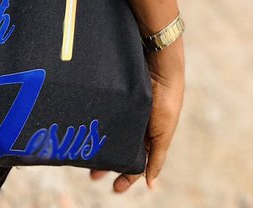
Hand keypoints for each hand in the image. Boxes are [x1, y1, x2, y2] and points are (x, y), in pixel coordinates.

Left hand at [90, 43, 184, 192]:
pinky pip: (102, 114)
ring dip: (98, 147)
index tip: (115, 188)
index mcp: (150, 135)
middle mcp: (136, 123)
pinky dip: (96, 125)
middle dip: (107, 164)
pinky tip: (86, 133)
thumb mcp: (164, 132)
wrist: (159, 64)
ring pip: (108, 133)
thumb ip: (157, 158)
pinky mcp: (113, 96)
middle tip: (93, 176)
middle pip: (119, 149)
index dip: (127, 176)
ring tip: (85, 159)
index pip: (137, 161)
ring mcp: (123, 109)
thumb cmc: (167, 99)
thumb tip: (151, 185)